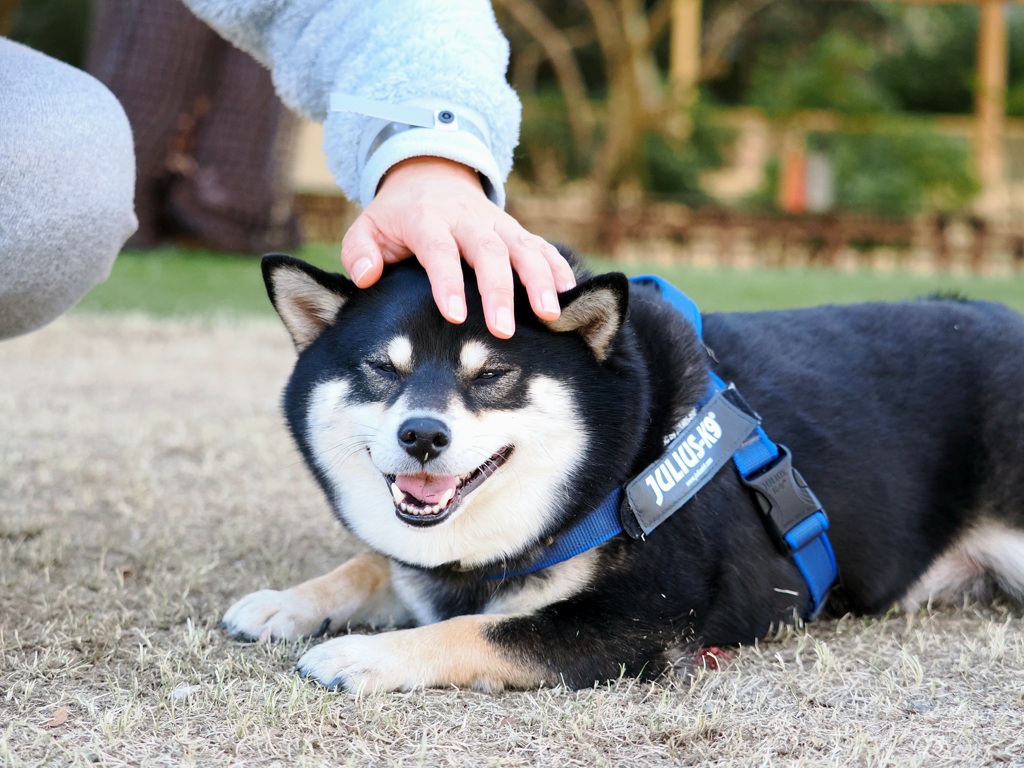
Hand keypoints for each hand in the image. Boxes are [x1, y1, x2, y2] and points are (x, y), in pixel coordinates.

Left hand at [340, 157, 575, 338]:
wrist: (431, 175)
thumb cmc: (397, 216)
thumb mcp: (368, 227)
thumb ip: (360, 252)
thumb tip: (366, 277)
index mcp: (427, 220)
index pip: (440, 251)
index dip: (448, 282)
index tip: (455, 315)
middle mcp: (467, 220)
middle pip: (488, 252)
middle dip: (499, 291)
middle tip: (503, 330)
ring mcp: (497, 224)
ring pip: (523, 248)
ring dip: (539, 281)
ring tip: (550, 315)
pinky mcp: (516, 231)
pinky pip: (542, 247)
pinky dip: (558, 268)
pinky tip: (570, 294)